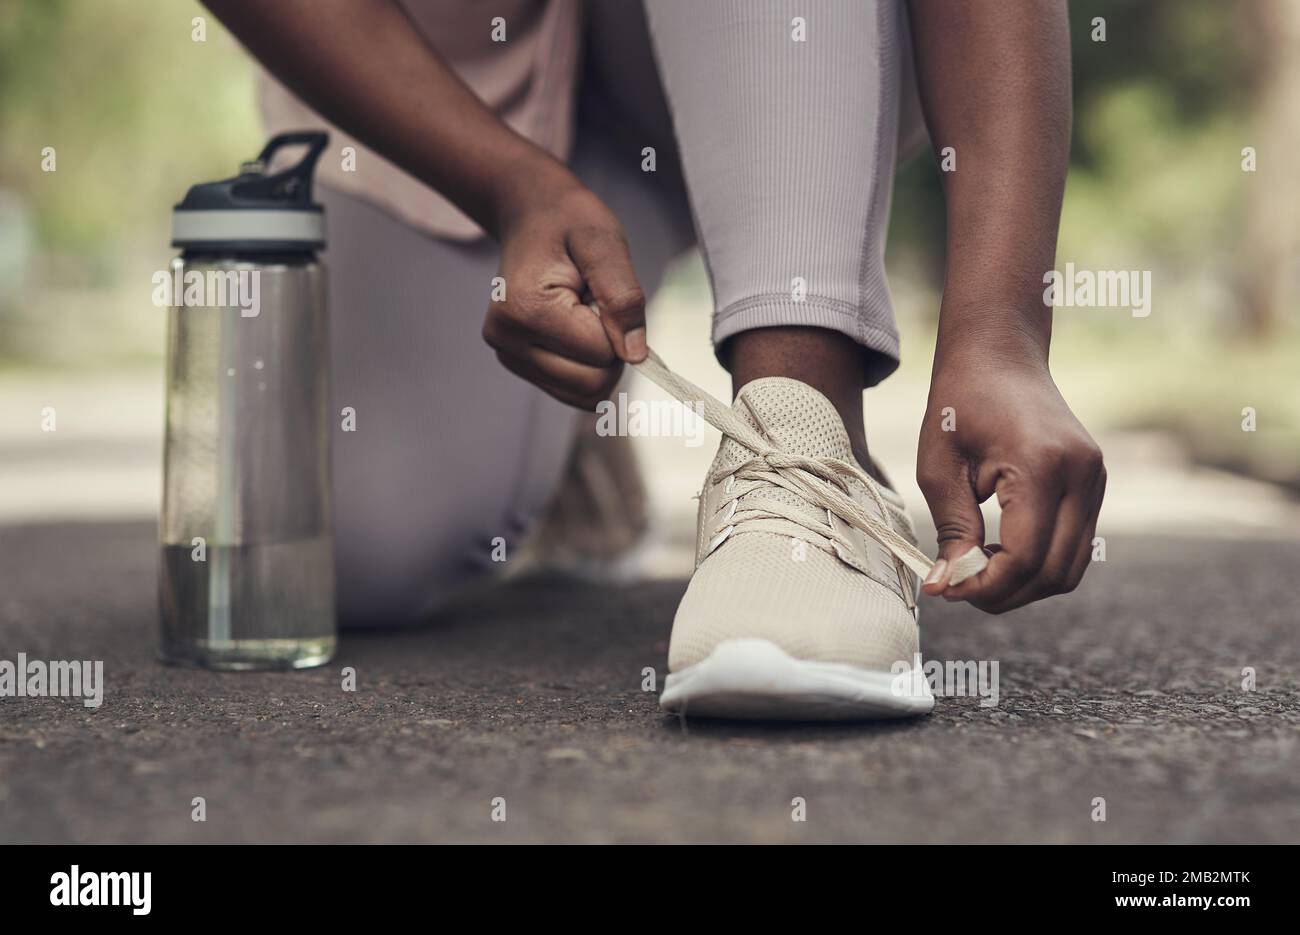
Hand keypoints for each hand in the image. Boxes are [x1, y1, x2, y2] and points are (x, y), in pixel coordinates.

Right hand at [482, 166, 646, 408]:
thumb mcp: (606, 243)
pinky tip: (573, 329)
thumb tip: (635, 355)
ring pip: (583, 395)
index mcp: (526, 309)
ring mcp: (508, 355)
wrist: (531, 213)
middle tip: (595, 304)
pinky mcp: (516, 363)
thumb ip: (623, 298)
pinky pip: (571, 391)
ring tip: (582, 314)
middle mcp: (507, 340)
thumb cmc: (569, 221)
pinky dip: (585, 367)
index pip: (602, 354)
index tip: (600, 291)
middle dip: (610, 350)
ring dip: (598, 360)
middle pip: (592, 384)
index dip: (618, 327)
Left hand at [916, 352, 1105, 612]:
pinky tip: (999, 552)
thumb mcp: (939, 467)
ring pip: (1071, 568)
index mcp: (1042, 464)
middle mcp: (1082, 474)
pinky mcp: (1095, 485)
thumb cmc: (960, 406)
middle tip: (958, 588)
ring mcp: (1096, 480)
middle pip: (1054, 572)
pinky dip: (1039, 564)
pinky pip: (1075, 546)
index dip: (985, 585)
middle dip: (1004, 593)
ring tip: (976, 572)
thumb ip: (951, 529)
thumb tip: (949, 586)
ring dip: (1024, 585)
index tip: (946, 589)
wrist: (999, 357)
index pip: (1025, 556)